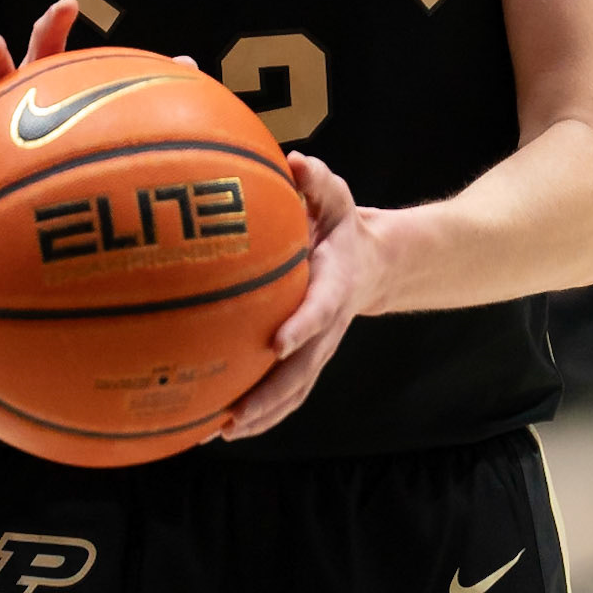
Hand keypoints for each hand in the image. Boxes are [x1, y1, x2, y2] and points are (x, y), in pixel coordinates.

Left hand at [221, 152, 389, 440]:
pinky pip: (286, 394)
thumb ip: (318, 180)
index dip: (302, 326)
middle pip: (303, 370)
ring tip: (218, 432)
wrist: (374, 264)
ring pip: (294, 391)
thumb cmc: (342, 226)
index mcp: (335, 284)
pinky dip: (258, 415)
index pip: (321, 309)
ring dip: (260, 416)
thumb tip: (295, 160)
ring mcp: (319, 347)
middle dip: (269, 396)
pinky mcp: (307, 358)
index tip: (276, 343)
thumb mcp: (337, 196)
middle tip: (232, 414)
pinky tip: (218, 427)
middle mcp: (329, 325)